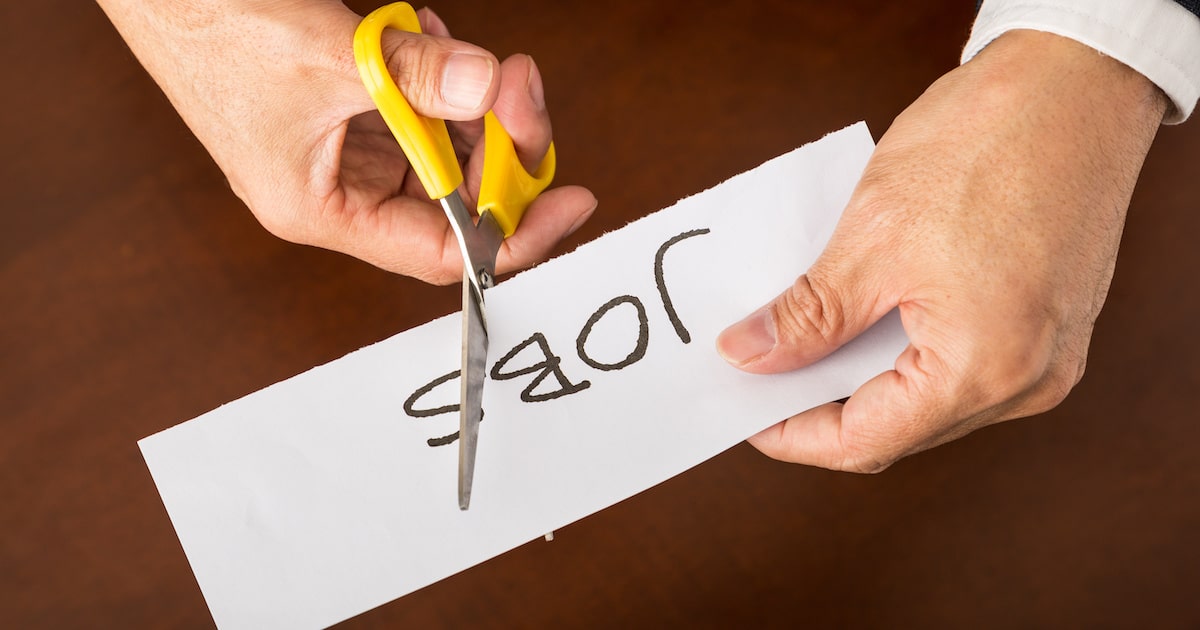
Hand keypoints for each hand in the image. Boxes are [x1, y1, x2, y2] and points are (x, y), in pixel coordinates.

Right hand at [96, 0, 595, 283]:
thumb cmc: (209, 29)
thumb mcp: (328, 55)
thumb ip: (417, 75)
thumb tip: (491, 85)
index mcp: (321, 212)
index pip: (443, 251)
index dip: (515, 232)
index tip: (569, 202)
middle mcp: (339, 192)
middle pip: (456, 197)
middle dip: (501, 143)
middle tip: (522, 87)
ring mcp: (347, 150)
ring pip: (445, 148)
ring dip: (471, 101)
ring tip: (467, 54)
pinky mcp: (351, 110)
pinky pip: (422, 108)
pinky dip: (439, 75)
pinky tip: (429, 36)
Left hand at [716, 30, 1166, 471]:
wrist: (1078, 81)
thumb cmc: (991, 142)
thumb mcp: (873, 236)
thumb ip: (808, 315)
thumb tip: (750, 354)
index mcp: (986, 368)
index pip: (866, 442)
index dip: (792, 435)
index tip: (744, 410)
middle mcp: (1029, 381)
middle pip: (899, 427)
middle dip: (822, 403)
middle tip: (761, 365)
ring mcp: (1048, 356)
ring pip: (929, 398)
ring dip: (862, 374)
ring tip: (802, 336)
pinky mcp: (1050, 326)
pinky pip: (962, 362)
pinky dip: (904, 349)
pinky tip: (860, 314)